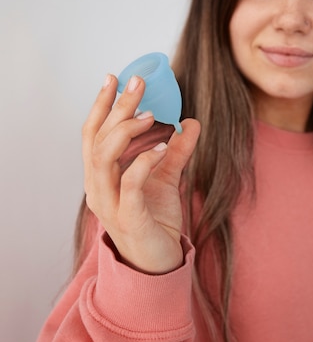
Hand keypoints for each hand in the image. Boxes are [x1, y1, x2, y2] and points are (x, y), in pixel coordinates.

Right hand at [82, 74, 199, 273]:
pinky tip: (161, 147)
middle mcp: (97, 187)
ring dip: (126, 131)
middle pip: (98, 139)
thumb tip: (191, 122)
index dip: (101, 105)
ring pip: (103, 158)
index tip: (115, 78)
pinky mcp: (128, 219)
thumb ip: (176, 152)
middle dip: (117, 107)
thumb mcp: (166, 179)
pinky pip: (130, 184)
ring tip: (151, 114)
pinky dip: (143, 161)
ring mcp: (109, 204)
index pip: (93, 133)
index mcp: (101, 175)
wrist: (158, 264)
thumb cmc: (155, 220)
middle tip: (138, 83)